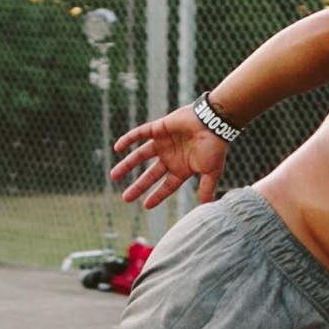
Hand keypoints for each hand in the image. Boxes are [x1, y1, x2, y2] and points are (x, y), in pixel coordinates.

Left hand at [109, 108, 231, 207]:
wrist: (213, 122)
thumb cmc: (215, 146)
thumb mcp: (211, 171)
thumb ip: (206, 188)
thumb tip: (206, 206)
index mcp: (182, 168)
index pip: (167, 186)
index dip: (157, 196)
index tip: (145, 206)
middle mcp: (171, 157)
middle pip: (150, 175)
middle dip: (138, 186)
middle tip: (125, 198)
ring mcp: (163, 143)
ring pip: (140, 156)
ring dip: (127, 165)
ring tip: (113, 176)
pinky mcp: (158, 128)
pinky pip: (139, 134)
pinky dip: (128, 140)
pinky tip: (117, 148)